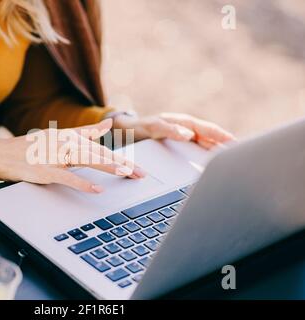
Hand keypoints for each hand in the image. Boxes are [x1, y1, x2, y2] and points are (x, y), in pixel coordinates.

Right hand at [0, 119, 145, 192]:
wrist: (0, 154)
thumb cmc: (30, 147)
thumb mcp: (59, 136)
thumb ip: (85, 132)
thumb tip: (107, 125)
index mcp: (69, 136)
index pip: (100, 147)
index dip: (120, 156)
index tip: (138, 167)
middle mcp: (64, 143)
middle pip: (98, 153)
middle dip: (121, 163)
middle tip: (141, 174)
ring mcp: (53, 156)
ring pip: (85, 160)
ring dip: (107, 166)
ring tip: (126, 173)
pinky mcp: (44, 170)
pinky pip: (66, 176)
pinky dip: (82, 183)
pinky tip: (97, 189)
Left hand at [113, 112, 235, 148]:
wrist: (128, 131)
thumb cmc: (140, 127)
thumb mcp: (153, 127)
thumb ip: (169, 129)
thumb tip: (189, 134)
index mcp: (182, 122)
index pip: (207, 129)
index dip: (220, 135)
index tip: (233, 142)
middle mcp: (185, 128)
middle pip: (210, 135)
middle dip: (225, 142)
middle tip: (242, 152)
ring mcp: (184, 135)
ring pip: (206, 142)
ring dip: (219, 148)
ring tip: (233, 158)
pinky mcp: (180, 143)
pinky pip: (198, 147)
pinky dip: (208, 152)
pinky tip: (213, 160)